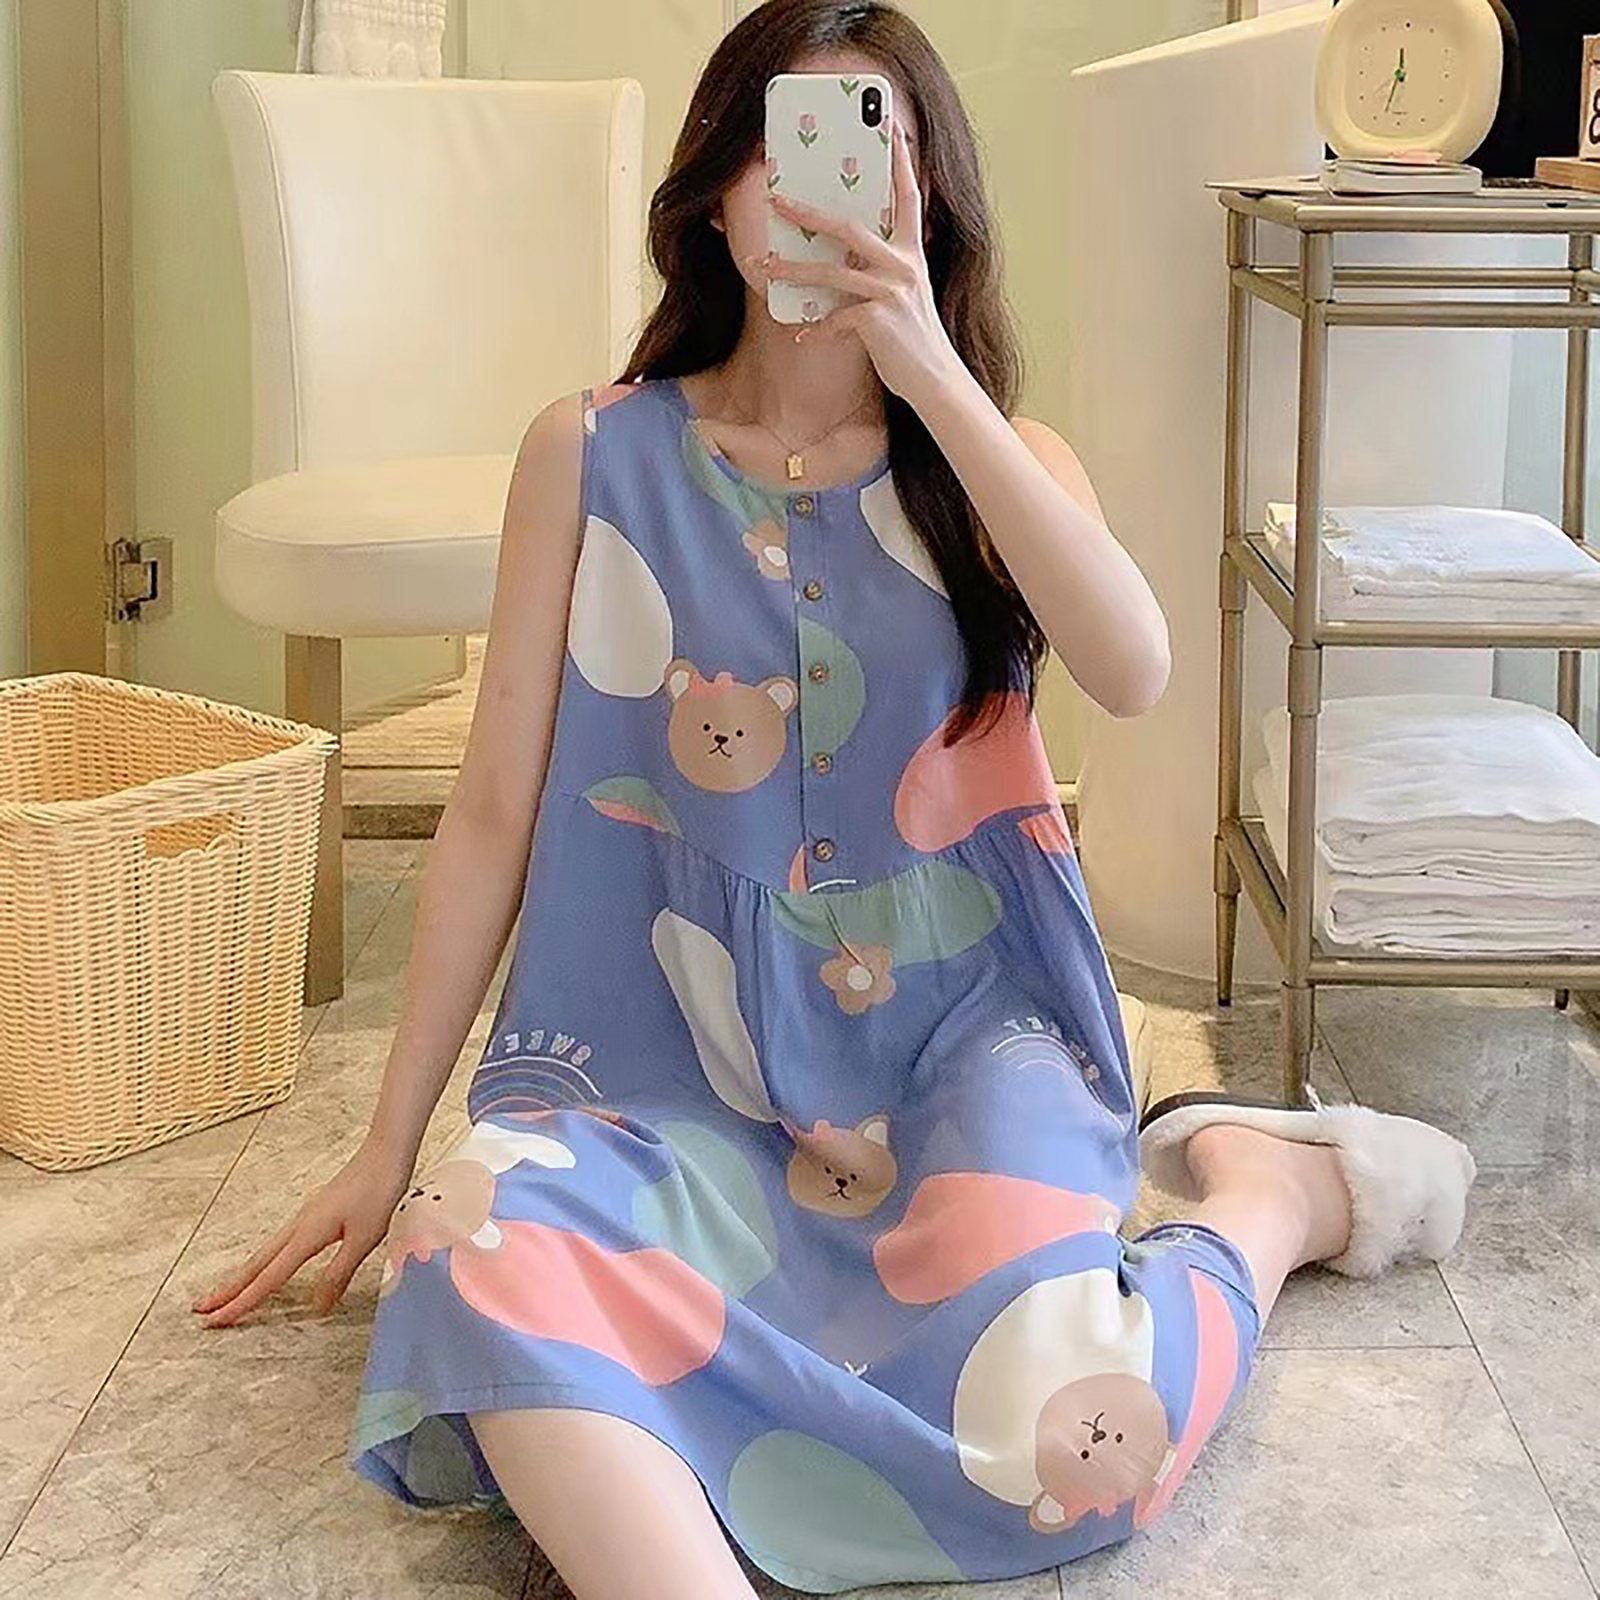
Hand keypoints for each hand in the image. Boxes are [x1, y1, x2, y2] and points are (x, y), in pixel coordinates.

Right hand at [190, 1137, 413, 1326]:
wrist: (385, 1153)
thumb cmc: (378, 1192)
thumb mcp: (363, 1239)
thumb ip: (338, 1273)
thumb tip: (317, 1308)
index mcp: (306, 1235)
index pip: (268, 1278)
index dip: (242, 1303)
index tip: (215, 1321)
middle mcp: (298, 1226)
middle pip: (256, 1264)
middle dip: (229, 1288)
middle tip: (201, 1310)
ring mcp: (304, 1217)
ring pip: (266, 1252)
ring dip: (244, 1274)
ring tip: (225, 1292)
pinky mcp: (314, 1212)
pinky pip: (280, 1243)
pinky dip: (265, 1260)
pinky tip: (268, 1264)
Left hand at [761, 116, 962, 403]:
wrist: (935, 381)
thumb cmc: (914, 339)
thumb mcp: (905, 295)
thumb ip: (882, 270)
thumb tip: (845, 258)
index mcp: (912, 252)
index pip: (906, 196)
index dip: (898, 160)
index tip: (886, 123)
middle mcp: (904, 265)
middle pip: (847, 227)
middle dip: (807, 212)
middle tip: (776, 198)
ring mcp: (891, 291)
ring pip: (830, 272)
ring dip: (790, 271)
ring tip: (760, 268)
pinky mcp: (879, 320)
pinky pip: (835, 319)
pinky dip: (816, 328)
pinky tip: (801, 335)